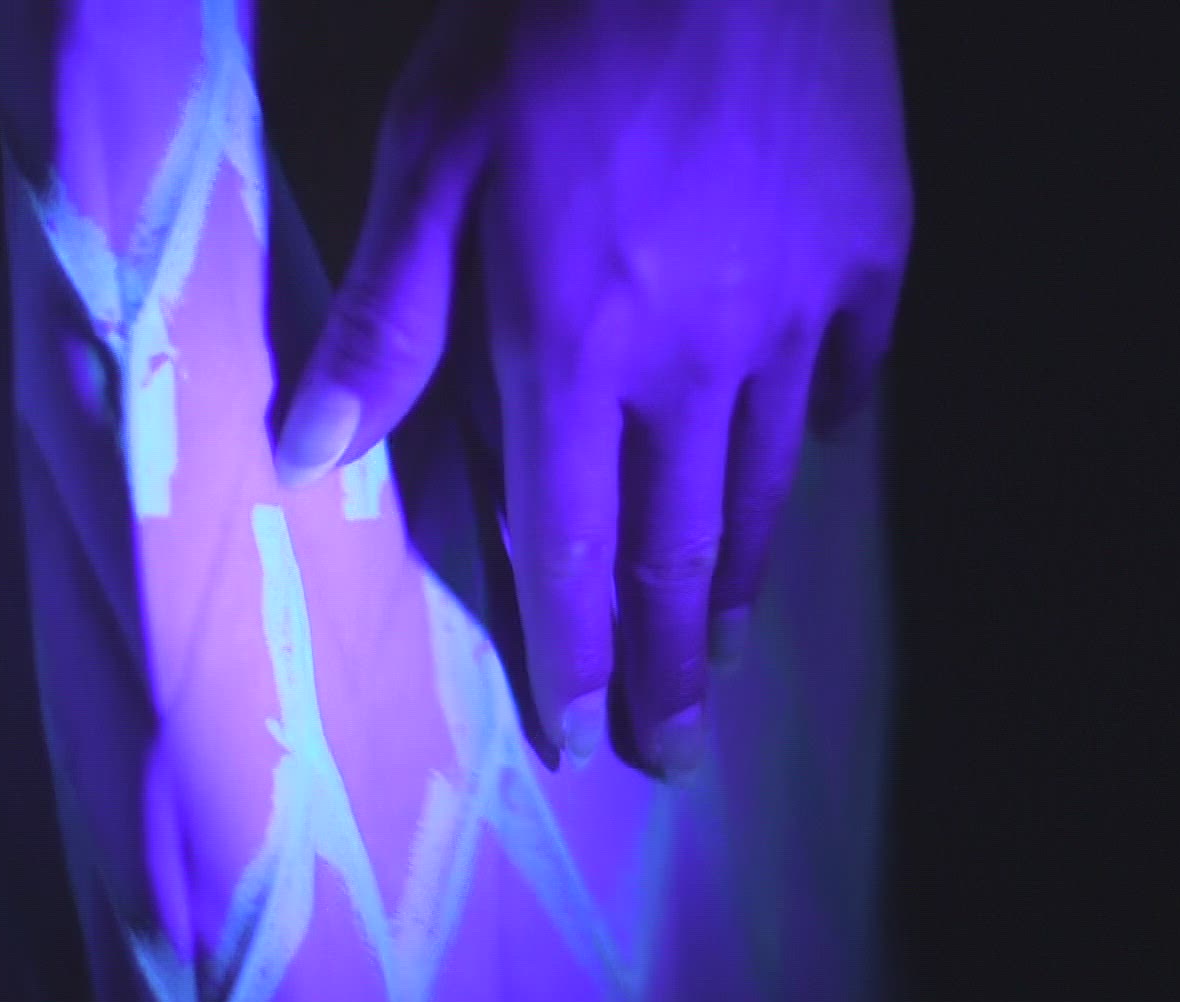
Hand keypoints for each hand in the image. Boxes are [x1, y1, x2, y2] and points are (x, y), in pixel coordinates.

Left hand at [274, 0, 910, 774]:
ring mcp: (797, 306)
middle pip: (682, 546)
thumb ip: (381, 316)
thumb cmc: (550, 23)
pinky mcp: (872, 246)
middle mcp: (693, 357)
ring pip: (767, 481)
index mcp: (572, 345)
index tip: (583, 738)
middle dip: (673, 663)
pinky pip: (847, 375)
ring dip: (742, 577)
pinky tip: (804, 458)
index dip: (572, 653)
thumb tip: (307, 452)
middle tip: (678, 751)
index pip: (567, 541)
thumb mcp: (427, 153)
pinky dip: (816, 432)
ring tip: (730, 644)